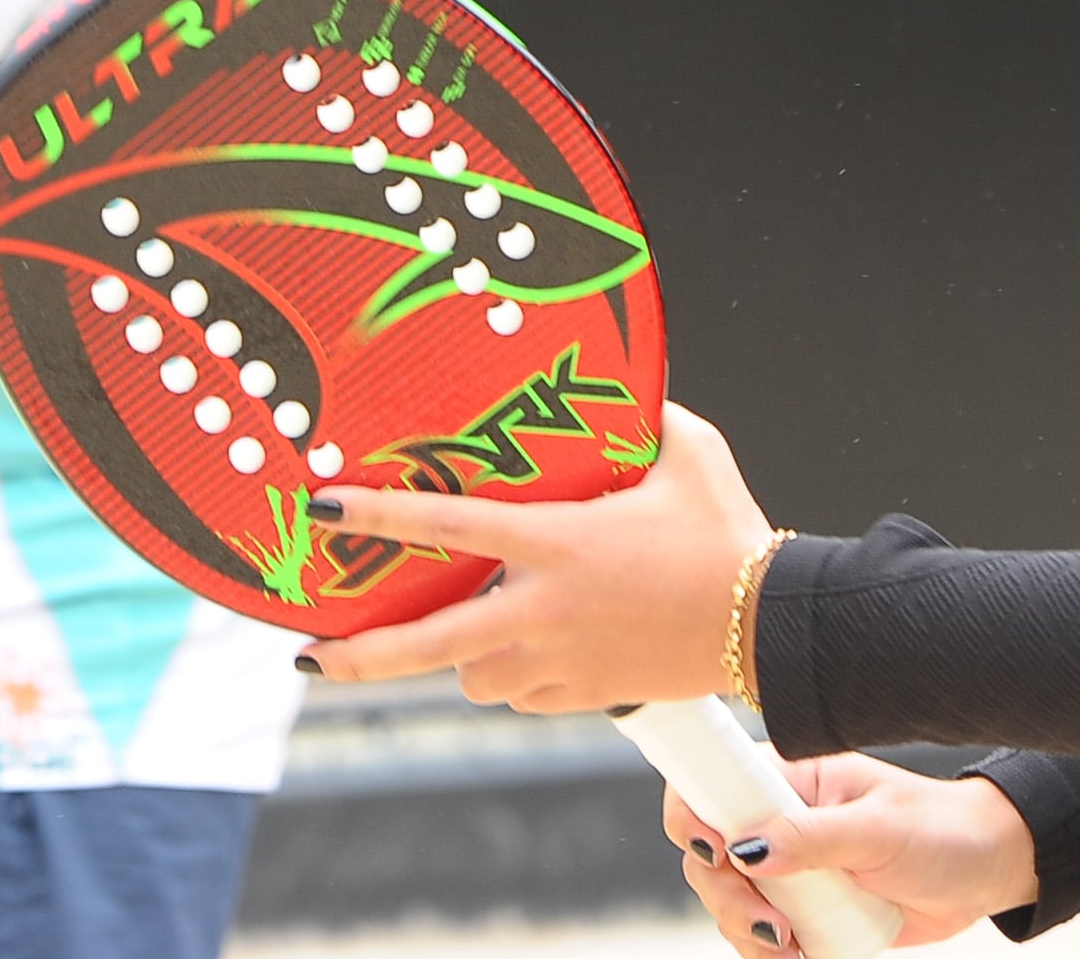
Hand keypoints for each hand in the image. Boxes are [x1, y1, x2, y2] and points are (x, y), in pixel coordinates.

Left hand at [298, 404, 772, 710]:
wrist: (772, 626)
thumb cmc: (729, 532)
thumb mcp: (687, 451)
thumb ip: (641, 414)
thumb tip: (617, 382)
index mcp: (558, 542)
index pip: (448, 527)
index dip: (380, 517)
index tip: (325, 508)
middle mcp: (544, 609)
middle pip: (427, 646)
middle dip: (359, 656)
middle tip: (307, 655)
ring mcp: (560, 662)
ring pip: (473, 676)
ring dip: (461, 655)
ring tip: (473, 625)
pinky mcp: (582, 697)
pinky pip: (521, 694)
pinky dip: (513, 674)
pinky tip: (532, 645)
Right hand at [667, 754, 1038, 951]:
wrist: (986, 873)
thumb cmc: (940, 831)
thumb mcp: (879, 828)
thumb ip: (812, 836)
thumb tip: (747, 850)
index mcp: (790, 778)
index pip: (712, 783)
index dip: (691, 815)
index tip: (715, 853)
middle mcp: (779, 821)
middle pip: (709, 857)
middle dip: (726, 896)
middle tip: (770, 924)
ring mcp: (790, 869)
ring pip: (729, 902)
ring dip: (745, 931)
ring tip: (790, 945)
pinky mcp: (805, 910)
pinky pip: (761, 936)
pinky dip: (766, 953)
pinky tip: (798, 955)